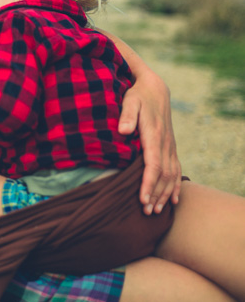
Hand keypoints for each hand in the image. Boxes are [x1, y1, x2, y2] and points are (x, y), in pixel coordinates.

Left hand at [119, 71, 180, 214]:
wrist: (155, 89)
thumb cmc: (137, 95)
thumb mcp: (130, 100)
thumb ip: (127, 115)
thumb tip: (124, 131)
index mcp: (154, 136)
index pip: (153, 165)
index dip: (147, 184)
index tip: (141, 199)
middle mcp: (165, 144)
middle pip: (163, 175)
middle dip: (155, 194)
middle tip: (146, 212)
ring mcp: (170, 146)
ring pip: (171, 175)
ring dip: (165, 194)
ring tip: (156, 211)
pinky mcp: (170, 147)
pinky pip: (176, 169)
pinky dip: (175, 186)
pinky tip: (173, 201)